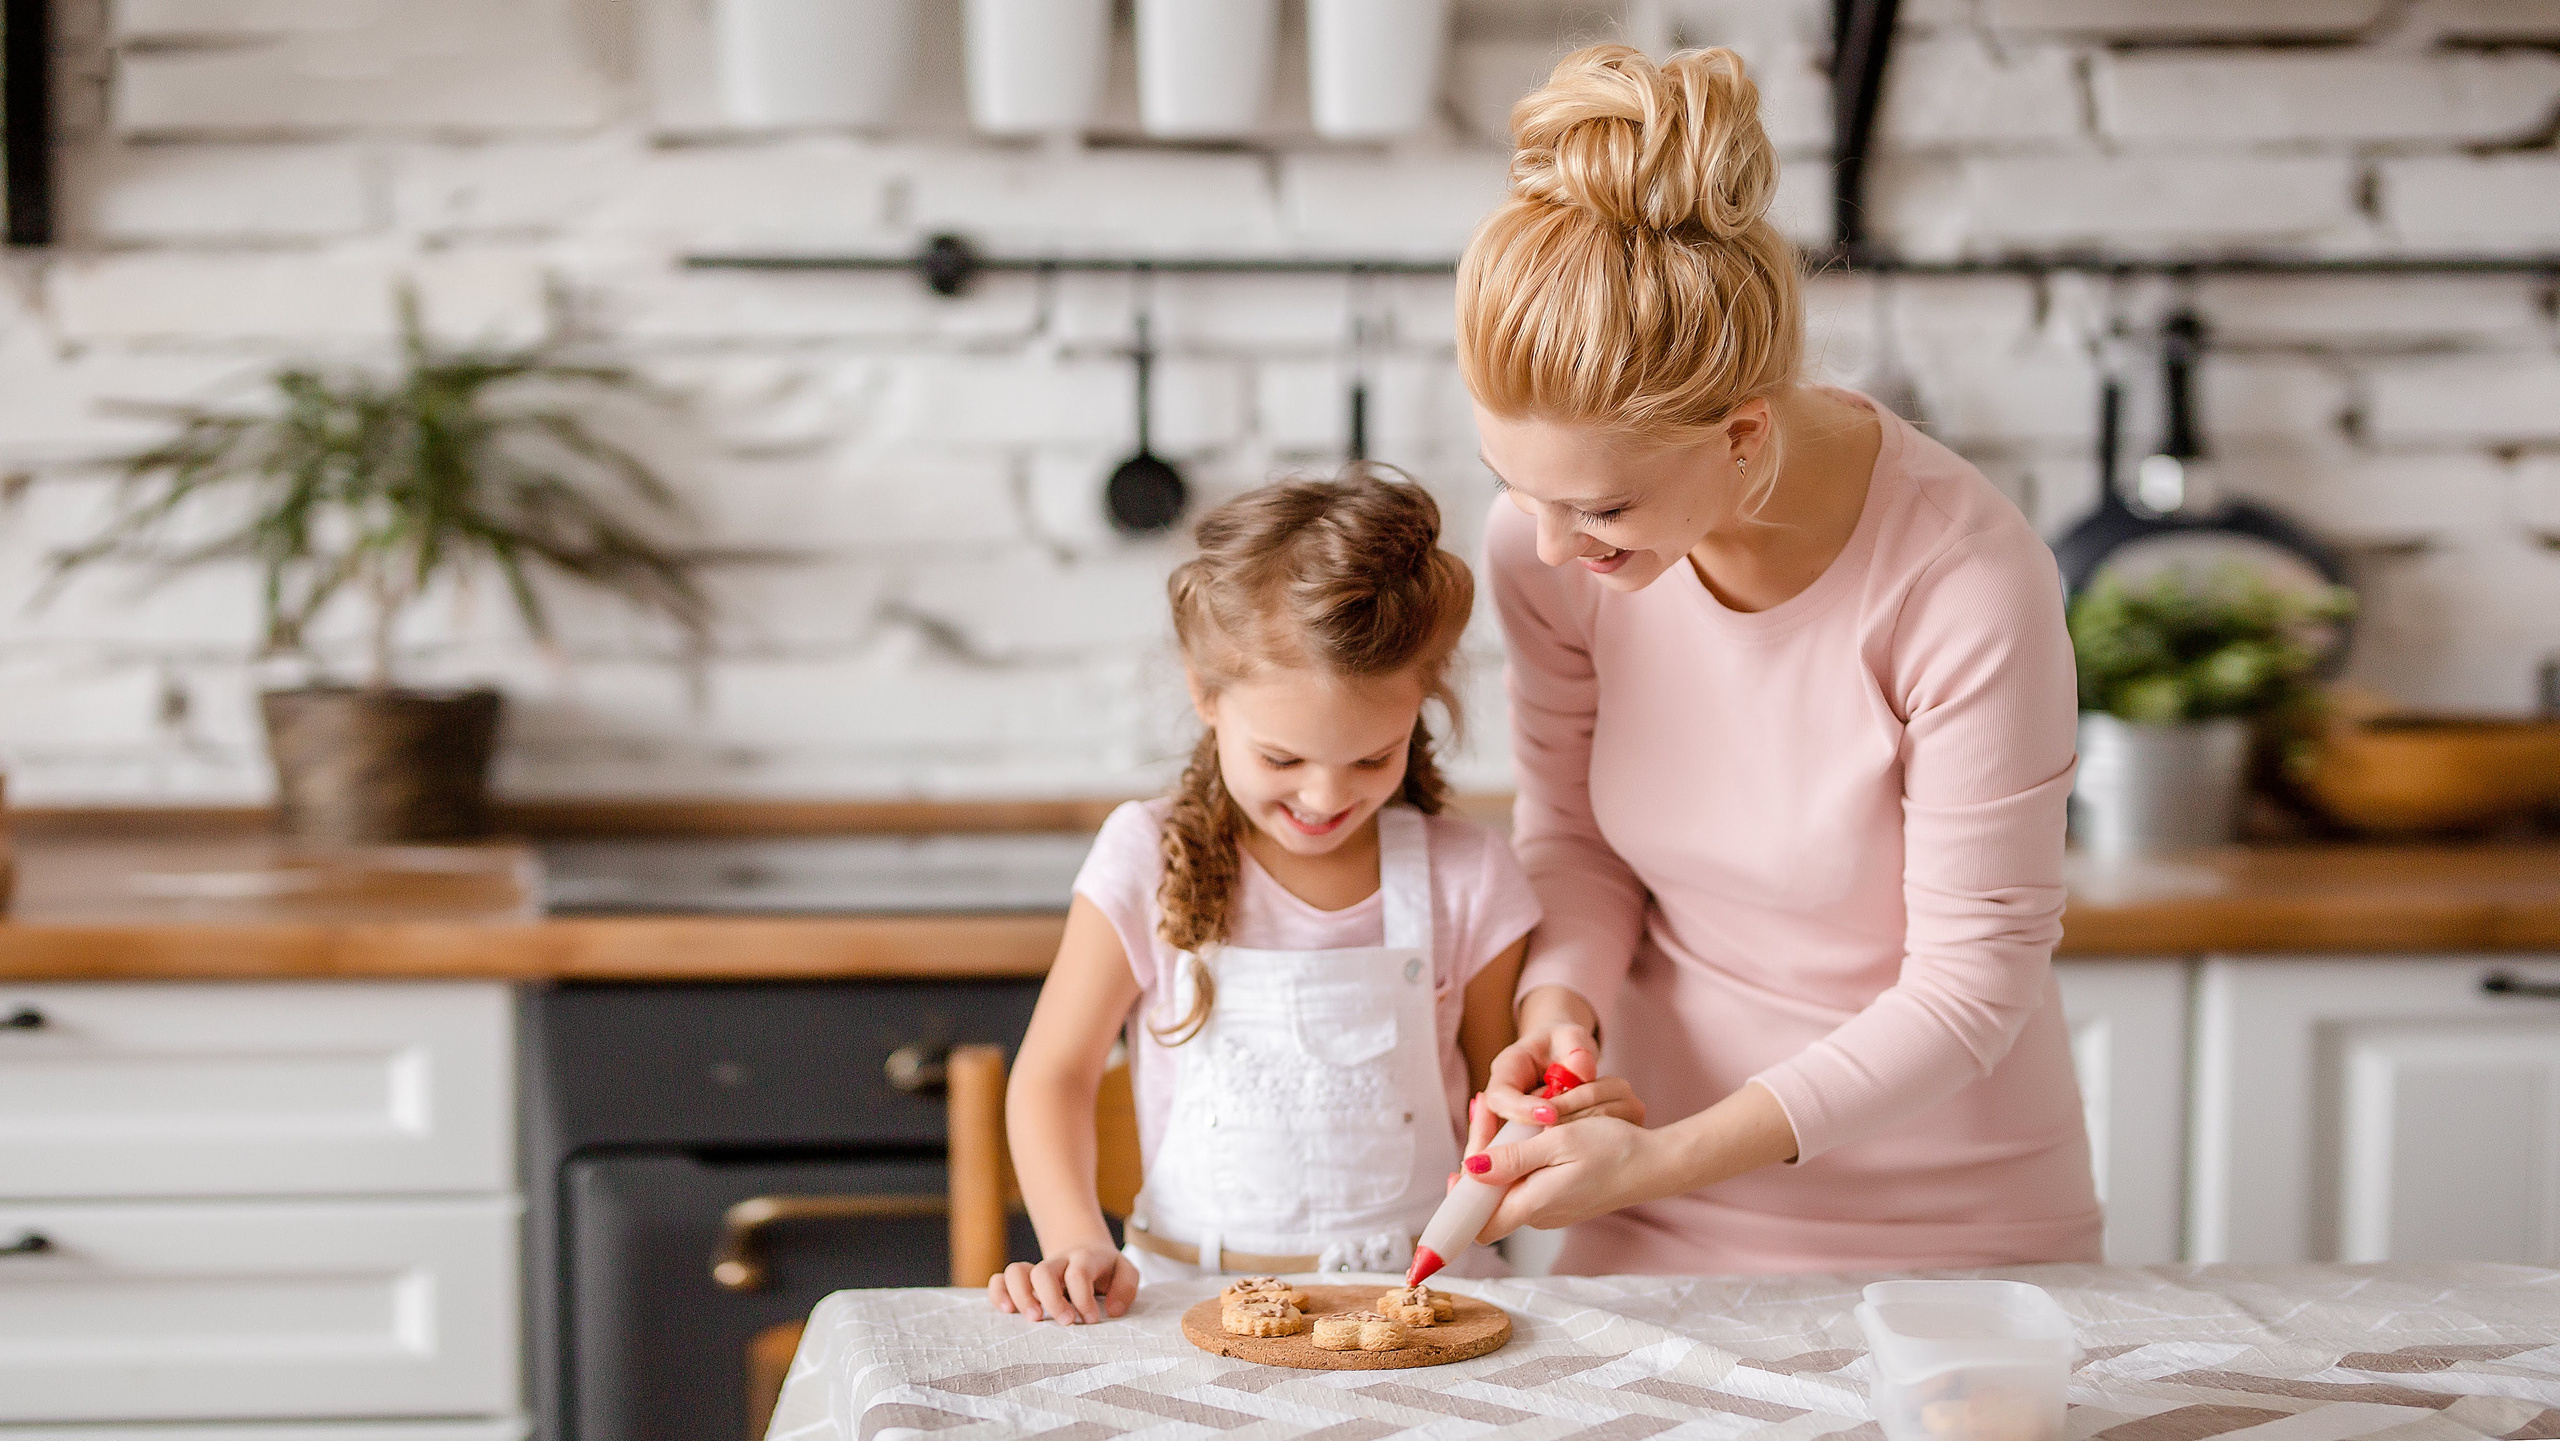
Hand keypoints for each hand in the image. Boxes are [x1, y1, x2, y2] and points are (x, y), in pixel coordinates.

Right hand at [989, 1242, 1137, 1323]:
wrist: (1084, 1248)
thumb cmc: (1106, 1269)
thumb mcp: (1125, 1272)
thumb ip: (1126, 1288)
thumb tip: (1111, 1311)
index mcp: (1084, 1259)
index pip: (1077, 1274)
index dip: (1083, 1300)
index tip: (1091, 1319)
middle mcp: (1057, 1262)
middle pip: (1043, 1272)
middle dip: (1051, 1300)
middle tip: (1066, 1322)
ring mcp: (1037, 1270)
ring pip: (1015, 1272)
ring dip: (1021, 1297)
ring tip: (1034, 1319)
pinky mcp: (1021, 1279)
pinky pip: (999, 1279)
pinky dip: (998, 1294)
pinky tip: (1008, 1312)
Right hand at [1464, 1028, 1643, 1156]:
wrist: (1560, 1054)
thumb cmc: (1565, 1043)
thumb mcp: (1572, 1038)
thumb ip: (1577, 1050)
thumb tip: (1582, 1068)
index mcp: (1506, 1068)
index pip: (1502, 1095)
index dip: (1521, 1109)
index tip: (1551, 1116)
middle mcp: (1500, 1098)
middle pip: (1493, 1130)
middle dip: (1512, 1146)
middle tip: (1542, 1155)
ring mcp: (1508, 1120)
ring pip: (1502, 1148)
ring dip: (1519, 1162)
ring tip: (1545, 1172)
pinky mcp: (1521, 1136)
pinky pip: (1519, 1155)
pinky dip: (1531, 1168)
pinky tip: (1552, 1177)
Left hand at [1464, 1114, 1673, 1241]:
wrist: (1655, 1163)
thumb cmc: (1612, 1150)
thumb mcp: (1558, 1143)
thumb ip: (1513, 1158)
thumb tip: (1470, 1169)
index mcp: (1532, 1204)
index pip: (1479, 1226)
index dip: (1460, 1203)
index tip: (1456, 1168)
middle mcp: (1538, 1214)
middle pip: (1489, 1198)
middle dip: (1481, 1156)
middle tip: (1485, 1108)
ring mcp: (1550, 1208)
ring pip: (1508, 1186)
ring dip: (1502, 1152)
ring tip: (1507, 1113)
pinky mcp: (1561, 1198)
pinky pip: (1528, 1181)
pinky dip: (1522, 1156)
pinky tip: (1531, 1129)